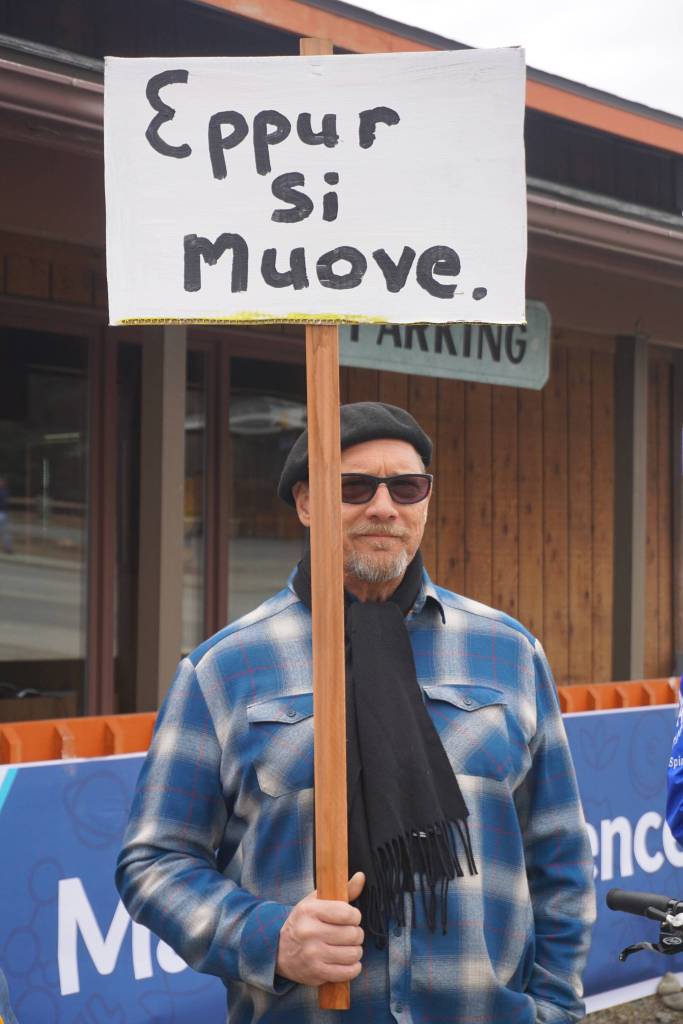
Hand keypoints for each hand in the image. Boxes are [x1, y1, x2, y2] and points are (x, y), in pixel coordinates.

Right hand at [276, 871, 365, 985]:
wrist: (278, 950)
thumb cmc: (303, 922)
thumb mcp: (316, 902)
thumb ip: (343, 890)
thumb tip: (361, 877)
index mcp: (310, 911)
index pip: (347, 913)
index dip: (355, 916)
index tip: (350, 918)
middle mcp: (310, 933)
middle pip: (353, 934)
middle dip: (356, 934)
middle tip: (350, 933)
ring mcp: (312, 955)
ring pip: (353, 954)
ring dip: (356, 951)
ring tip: (348, 947)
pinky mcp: (316, 973)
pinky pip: (347, 972)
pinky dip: (353, 967)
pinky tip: (347, 961)